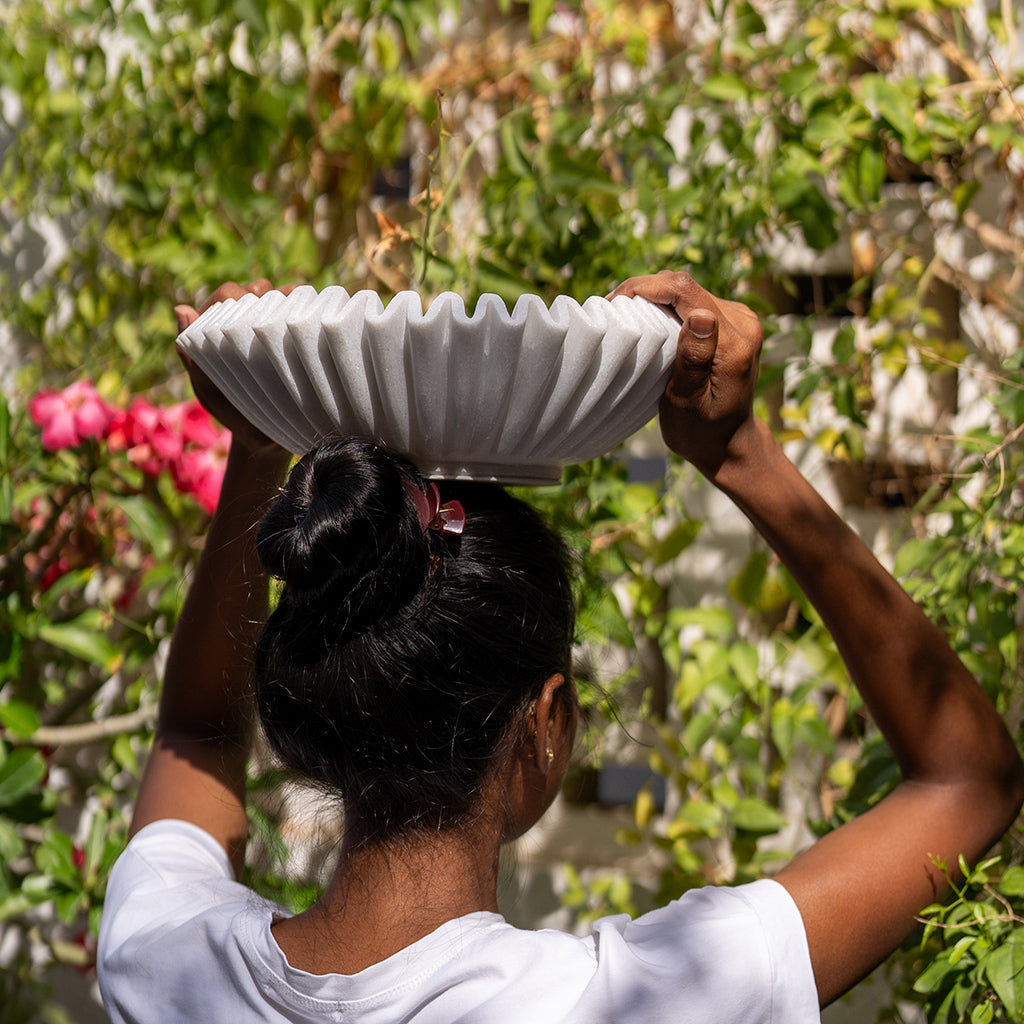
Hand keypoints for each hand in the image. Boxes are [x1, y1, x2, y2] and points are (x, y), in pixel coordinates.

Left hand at [175, 280, 296, 457]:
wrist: (271, 435)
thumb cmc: (234, 412)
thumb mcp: (208, 387)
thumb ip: (191, 353)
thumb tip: (181, 309)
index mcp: (221, 328)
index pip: (224, 296)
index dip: (232, 298)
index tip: (242, 317)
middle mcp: (248, 322)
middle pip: (255, 289)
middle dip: (261, 296)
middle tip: (266, 320)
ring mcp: (274, 327)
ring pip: (281, 294)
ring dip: (285, 298)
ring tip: (287, 317)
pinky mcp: (298, 335)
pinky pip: (305, 309)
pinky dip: (307, 305)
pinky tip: (308, 315)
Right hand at [607, 270, 762, 477]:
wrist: (728, 441)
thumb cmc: (701, 430)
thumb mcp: (688, 402)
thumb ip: (694, 359)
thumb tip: (700, 316)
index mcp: (734, 345)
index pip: (686, 292)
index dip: (645, 288)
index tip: (613, 303)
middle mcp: (743, 324)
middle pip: (687, 286)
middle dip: (646, 291)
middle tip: (613, 311)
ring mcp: (740, 320)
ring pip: (689, 290)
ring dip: (655, 297)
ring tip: (626, 315)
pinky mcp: (732, 321)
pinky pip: (694, 300)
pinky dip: (668, 306)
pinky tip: (649, 321)